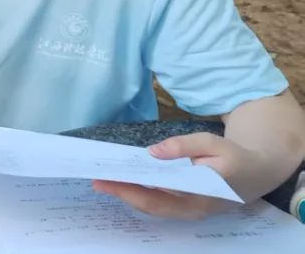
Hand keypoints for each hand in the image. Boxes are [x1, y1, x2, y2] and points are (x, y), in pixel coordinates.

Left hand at [92, 132, 260, 219]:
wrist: (258, 172)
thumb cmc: (233, 155)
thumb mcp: (212, 142)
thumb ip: (183, 146)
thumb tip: (152, 152)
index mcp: (200, 192)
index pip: (158, 194)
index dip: (131, 188)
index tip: (108, 178)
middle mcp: (193, 208)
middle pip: (151, 205)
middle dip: (121, 193)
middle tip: (96, 181)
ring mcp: (190, 212)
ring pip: (154, 208)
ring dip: (128, 196)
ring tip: (103, 182)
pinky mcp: (188, 209)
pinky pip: (160, 205)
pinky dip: (139, 195)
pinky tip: (124, 184)